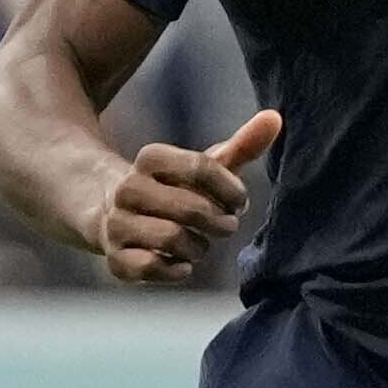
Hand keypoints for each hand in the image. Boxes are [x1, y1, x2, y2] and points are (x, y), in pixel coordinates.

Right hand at [92, 107, 279, 282]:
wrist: (112, 214)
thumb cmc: (174, 189)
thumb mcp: (205, 167)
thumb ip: (241, 145)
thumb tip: (275, 117)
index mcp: (150, 158)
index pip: (201, 167)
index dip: (231, 189)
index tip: (239, 201)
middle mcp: (128, 188)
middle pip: (191, 207)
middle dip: (220, 221)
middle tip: (227, 225)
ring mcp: (117, 224)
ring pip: (172, 238)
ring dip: (199, 247)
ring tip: (201, 245)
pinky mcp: (116, 258)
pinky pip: (150, 267)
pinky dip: (175, 270)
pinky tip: (183, 264)